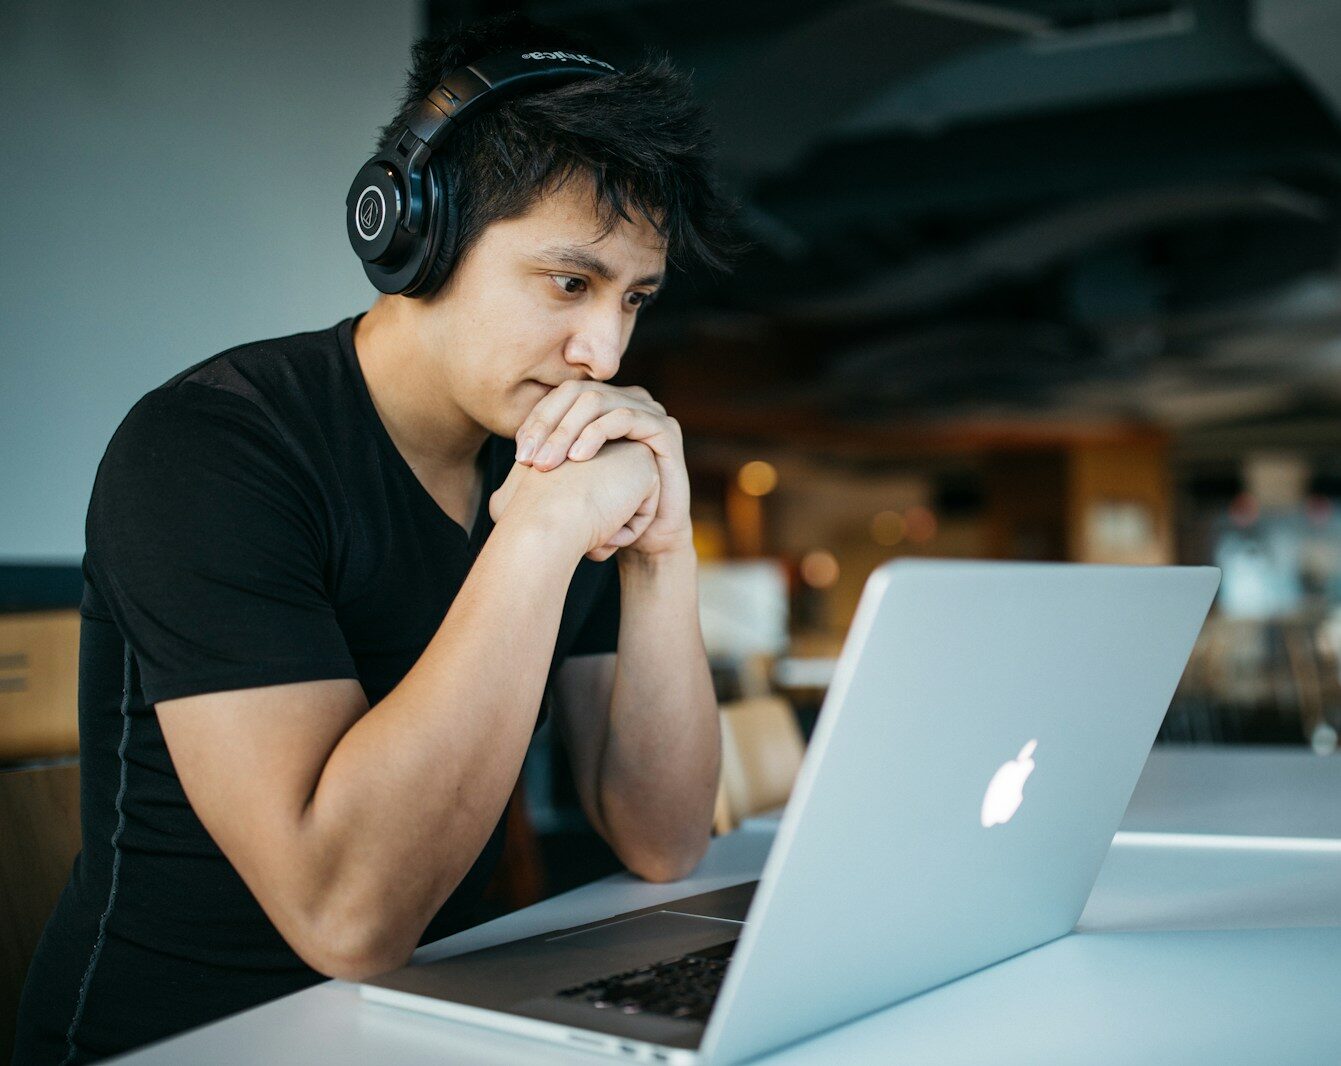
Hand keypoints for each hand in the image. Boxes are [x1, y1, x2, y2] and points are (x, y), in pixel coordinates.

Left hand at [514, 382, 690, 556]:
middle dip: (548, 425)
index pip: (560, 397)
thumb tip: (511, 461)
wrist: (647, 539)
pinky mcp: (665, 428)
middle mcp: (625, 401)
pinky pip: (625, 417)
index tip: (519, 455)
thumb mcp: (569, 483)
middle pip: (576, 393)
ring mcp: (648, 411)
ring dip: (566, 431)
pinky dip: (597, 433)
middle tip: (529, 460)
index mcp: (603, 407)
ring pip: (597, 401)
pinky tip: (578, 458)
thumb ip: (546, 462)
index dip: (536, 420)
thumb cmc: (606, 512)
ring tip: (548, 463)